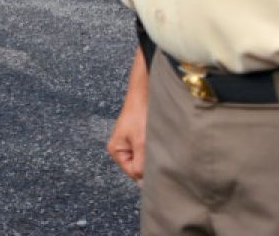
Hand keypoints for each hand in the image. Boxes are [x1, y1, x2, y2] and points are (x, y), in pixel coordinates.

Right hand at [107, 49, 148, 182]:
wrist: (144, 93)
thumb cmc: (140, 116)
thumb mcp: (141, 144)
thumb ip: (140, 165)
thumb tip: (144, 184)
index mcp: (116, 151)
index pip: (133, 174)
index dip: (147, 175)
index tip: (161, 172)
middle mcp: (121, 148)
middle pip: (138, 167)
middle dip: (150, 165)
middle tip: (162, 159)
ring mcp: (129, 142)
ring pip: (144, 159)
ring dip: (153, 156)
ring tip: (160, 148)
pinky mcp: (138, 136)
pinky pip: (147, 150)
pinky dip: (154, 149)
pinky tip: (161, 143)